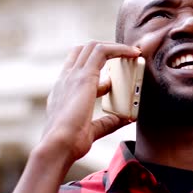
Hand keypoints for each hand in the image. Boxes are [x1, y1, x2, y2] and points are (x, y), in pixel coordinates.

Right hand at [42, 41, 140, 161]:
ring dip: (115, 47)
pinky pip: (102, 51)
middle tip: (125, 57)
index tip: (113, 75)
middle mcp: (66, 80)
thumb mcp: (93, 129)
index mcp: (63, 91)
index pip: (76, 68)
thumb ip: (108, 121)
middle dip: (106, 49)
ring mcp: (73, 76)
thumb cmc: (70, 142)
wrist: (59, 145)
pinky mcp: (84, 76)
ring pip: (93, 47)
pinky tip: (133, 53)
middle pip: (83, 51)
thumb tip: (126, 117)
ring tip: (132, 52)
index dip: (95, 67)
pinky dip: (119, 49)